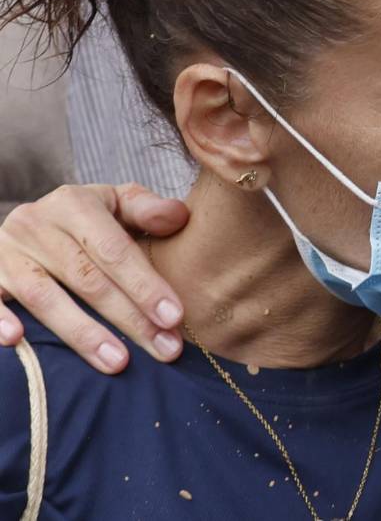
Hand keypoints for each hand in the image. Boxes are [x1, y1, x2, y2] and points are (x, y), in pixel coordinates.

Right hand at [0, 184, 189, 372]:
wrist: (33, 221)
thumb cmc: (88, 219)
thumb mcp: (117, 203)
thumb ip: (147, 209)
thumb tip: (179, 216)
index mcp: (74, 203)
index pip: (115, 249)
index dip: (145, 284)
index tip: (175, 317)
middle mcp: (35, 225)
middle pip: (87, 278)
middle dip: (129, 318)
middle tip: (164, 349)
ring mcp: (5, 252)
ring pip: (44, 297)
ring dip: (82, 333)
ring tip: (118, 363)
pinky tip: (18, 341)